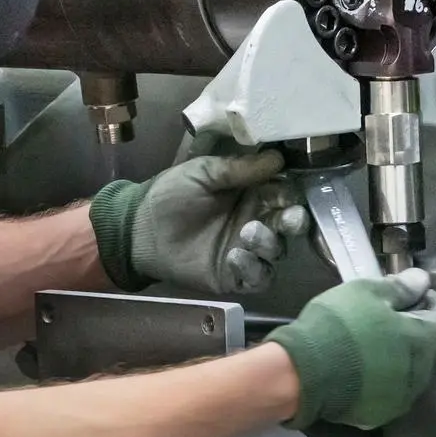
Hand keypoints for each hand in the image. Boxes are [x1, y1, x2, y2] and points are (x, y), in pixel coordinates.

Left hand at [89, 149, 308, 294]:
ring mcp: (248, 251)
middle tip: (289, 219)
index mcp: (252, 194)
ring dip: (269, 243)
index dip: (292, 195)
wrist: (140, 230)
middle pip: (290, 225)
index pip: (285, 195)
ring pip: (277, 252)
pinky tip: (235, 255)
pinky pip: (258, 277)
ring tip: (247, 233)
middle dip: (295, 221)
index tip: (290, 193)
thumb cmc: (171, 194)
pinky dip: (253, 268)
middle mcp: (257, 221)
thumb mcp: (202, 172)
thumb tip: (278, 158)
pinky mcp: (235, 276)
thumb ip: (238, 168)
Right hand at [267, 268, 435, 429]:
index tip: (410, 294)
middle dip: (410, 330)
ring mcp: (401, 399)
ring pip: (407, 371)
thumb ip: (401, 288)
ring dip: (395, 356)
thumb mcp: (368, 293)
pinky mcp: (379, 415)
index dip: (430, 302)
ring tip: (366, 344)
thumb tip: (422, 281)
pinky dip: (378, 379)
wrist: (304, 374)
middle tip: (382, 315)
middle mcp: (421, 374)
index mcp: (424, 341)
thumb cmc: (340, 326)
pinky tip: (356, 369)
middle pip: (425, 347)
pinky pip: (386, 391)